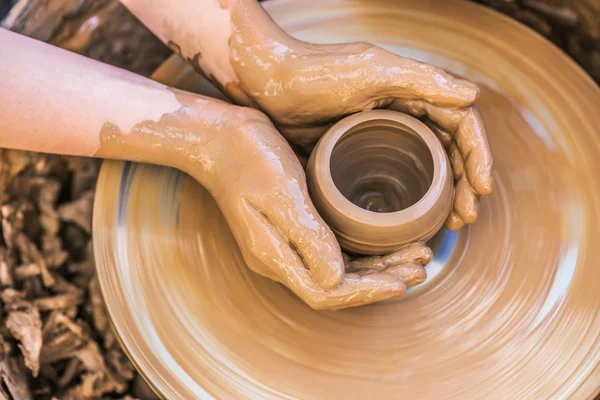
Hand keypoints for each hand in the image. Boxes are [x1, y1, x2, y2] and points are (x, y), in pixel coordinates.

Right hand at [178, 105, 431, 309]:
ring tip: (416, 253)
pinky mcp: (294, 224)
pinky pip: (334, 245)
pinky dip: (363, 245)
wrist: (219, 138)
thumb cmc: (248, 160)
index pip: (326, 293)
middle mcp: (282, 256)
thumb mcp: (282, 194)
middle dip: (382, 278)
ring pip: (340, 266)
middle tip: (421, 265)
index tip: (402, 283)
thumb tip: (337, 281)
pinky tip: (387, 235)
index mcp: (275, 256)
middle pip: (338, 284)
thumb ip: (308, 237)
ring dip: (378, 264)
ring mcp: (286, 242)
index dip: (366, 293)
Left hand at [224, 23, 492, 229]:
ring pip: (424, 171)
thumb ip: (421, 81)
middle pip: (448, 153)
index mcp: (412, 94)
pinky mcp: (356, 158)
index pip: (460, 125)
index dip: (477, 156)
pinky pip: (392, 181)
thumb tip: (473, 94)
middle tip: (464, 218)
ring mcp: (379, 139)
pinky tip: (412, 223)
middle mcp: (401, 116)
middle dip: (464, 185)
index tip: (481, 189)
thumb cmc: (315, 70)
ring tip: (448, 225)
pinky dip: (408, 201)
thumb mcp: (371, 71)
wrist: (265, 83)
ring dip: (442, 198)